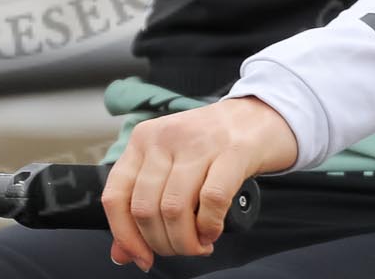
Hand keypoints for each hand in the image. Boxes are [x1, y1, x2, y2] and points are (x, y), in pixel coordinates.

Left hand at [100, 96, 297, 271]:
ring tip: (198, 245)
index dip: (125, 236)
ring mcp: (197, 143)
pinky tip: (213, 232)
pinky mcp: (232, 151)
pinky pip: (211, 200)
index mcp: (142, 140)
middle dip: (161, 243)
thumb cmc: (211, 145)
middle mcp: (164, 138)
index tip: (142, 258)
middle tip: (180, 249)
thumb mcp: (170, 165)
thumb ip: (144, 204)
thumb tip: (124, 253)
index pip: (115, 196)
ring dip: (185, 241)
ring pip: (173, 209)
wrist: (258, 115)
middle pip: (144, 208)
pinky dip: (209, 227)